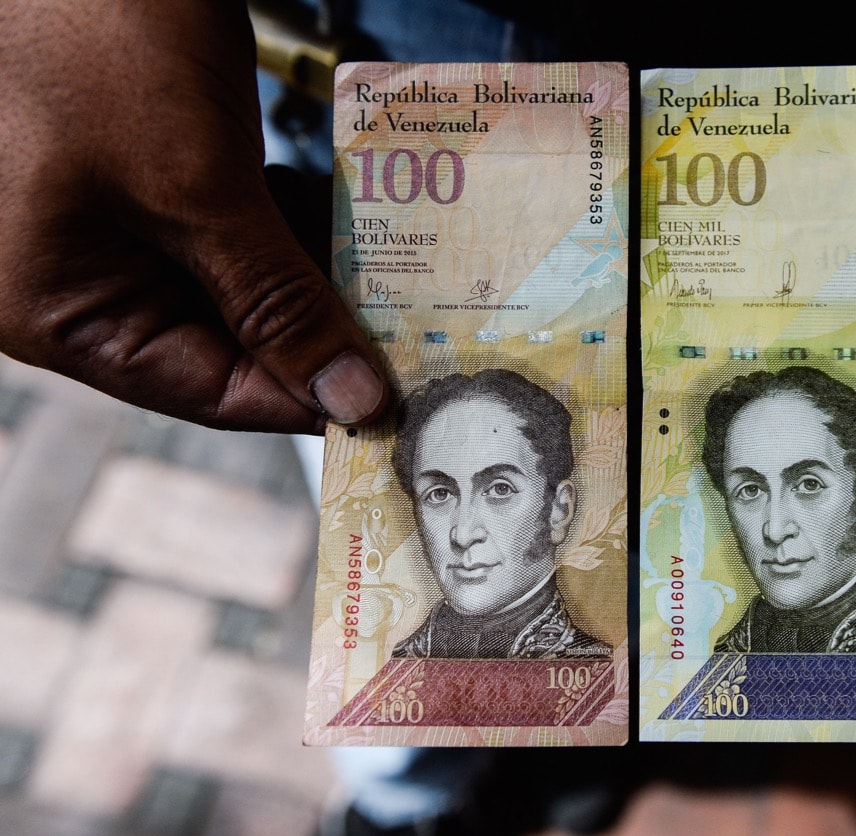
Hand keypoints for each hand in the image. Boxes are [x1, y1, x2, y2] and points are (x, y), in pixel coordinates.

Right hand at [0, 0, 387, 432]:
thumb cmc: (94, 39)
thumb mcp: (192, 188)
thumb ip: (274, 300)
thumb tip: (346, 396)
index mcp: (63, 311)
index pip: (210, 392)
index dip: (308, 399)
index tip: (396, 399)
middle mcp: (90, 281)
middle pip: (233, 344)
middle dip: (323, 332)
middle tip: (415, 334)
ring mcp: (125, 226)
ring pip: (247, 285)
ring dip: (318, 277)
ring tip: (399, 276)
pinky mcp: (163, 176)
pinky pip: (241, 228)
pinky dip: (296, 224)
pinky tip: (351, 216)